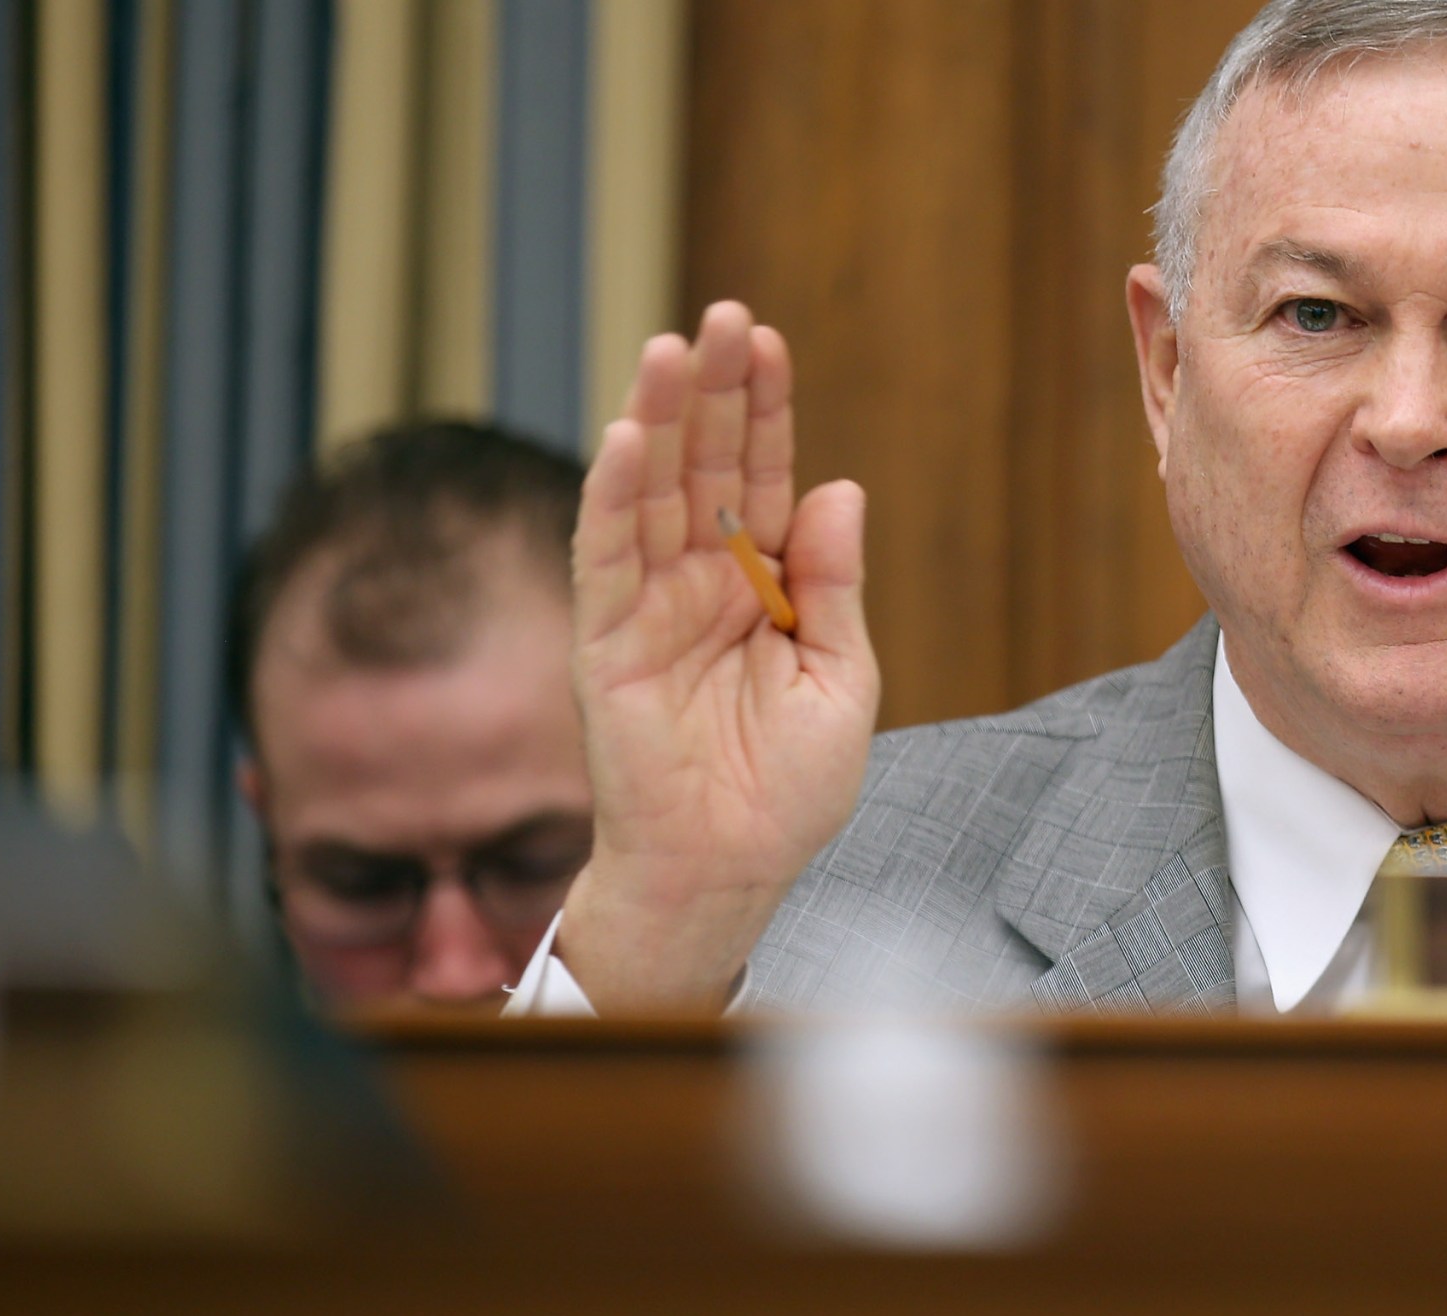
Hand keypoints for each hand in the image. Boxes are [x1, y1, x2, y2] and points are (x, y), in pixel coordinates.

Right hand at [560, 301, 879, 1010]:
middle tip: (723, 316)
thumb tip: (837, 486)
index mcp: (764, 584)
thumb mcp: (842, 679)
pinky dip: (612, 496)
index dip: (765, 410)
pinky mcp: (608, 641)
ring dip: (657, 420)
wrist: (731, 868)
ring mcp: (651, 605)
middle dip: (714, 390)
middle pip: (704, 466)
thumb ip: (834, 586)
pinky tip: (625, 438)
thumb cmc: (789, 789)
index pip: (761, 476)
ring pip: (650, 494)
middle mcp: (703, 581)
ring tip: (668, 348)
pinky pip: (604, 557)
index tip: (770, 340)